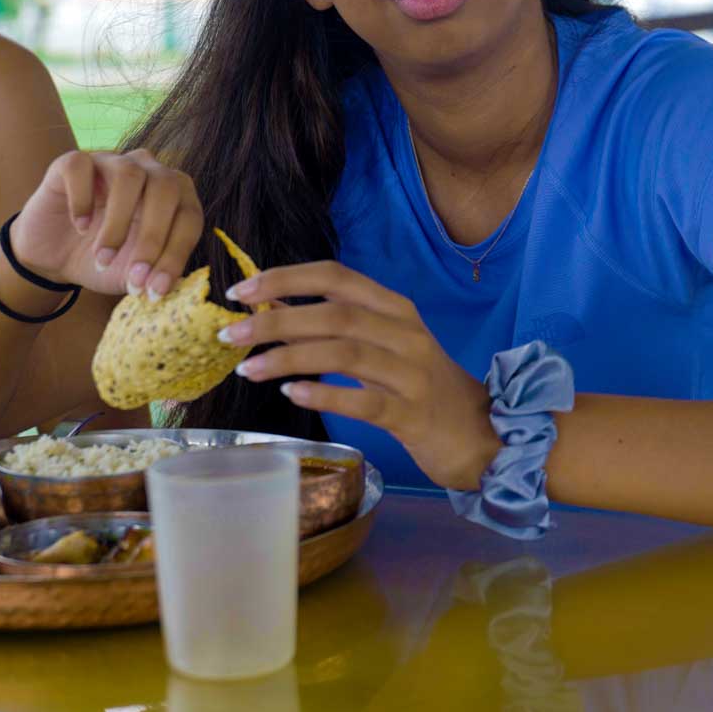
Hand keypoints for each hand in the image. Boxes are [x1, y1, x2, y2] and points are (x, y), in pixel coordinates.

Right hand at [8, 150, 202, 298]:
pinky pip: (82, 167)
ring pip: (129, 175)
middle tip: (134, 278)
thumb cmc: (103, 260)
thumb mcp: (132, 274)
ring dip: (118, 224)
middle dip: (153, 238)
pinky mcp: (73, 162)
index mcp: (173, 197)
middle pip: (166, 189)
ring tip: (102, 258)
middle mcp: (148, 171)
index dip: (177, 254)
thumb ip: (155, 274)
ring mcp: (111, 161)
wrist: (55, 255)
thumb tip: (174, 286)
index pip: (189, 217)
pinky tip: (80, 227)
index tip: (156, 290)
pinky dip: (83, 200)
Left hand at [220, 261, 497, 489]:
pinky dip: (324, 395)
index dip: (286, 279)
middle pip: (334, 313)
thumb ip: (334, 326)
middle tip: (230, 335)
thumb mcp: (382, 346)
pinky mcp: (413, 415)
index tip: (241, 292)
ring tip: (247, 369)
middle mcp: (405, 332)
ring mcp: (412, 373)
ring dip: (288, 358)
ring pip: (344, 353)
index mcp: (394, 308)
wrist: (481, 434)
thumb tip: (271, 308)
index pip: (335, 276)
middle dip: (275, 321)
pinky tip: (290, 396)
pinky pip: (364, 401)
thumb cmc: (421, 388)